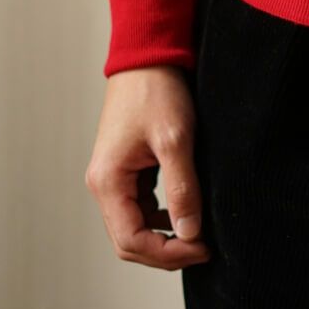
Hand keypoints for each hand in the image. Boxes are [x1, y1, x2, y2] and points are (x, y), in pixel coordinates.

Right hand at [85, 67, 211, 269]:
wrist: (149, 55)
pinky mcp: (126, 169)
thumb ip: (183, 188)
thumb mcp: (176, 140)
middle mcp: (103, 184)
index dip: (168, 253)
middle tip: (204, 248)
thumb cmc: (157, 91)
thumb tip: (190, 233)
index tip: (202, 247)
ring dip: (164, 238)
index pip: (131, 240)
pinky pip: (140, 207)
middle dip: (166, 252)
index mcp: (108, 181)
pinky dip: (162, 218)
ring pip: (134, 226)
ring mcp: (113, 177)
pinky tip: (187, 213)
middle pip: (128, 240)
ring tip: (199, 235)